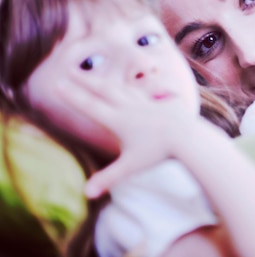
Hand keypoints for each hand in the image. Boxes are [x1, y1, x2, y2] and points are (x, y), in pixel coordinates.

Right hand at [55, 70, 200, 197]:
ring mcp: (145, 101)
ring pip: (121, 88)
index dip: (72, 96)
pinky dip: (138, 83)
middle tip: (71, 70)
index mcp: (118, 120)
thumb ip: (108, 178)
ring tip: (96, 76)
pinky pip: (145, 89)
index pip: (90, 106)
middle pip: (103, 91)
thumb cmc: (158, 152)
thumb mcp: (131, 166)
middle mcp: (129, 107)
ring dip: (106, 81)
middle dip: (85, 81)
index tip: (58, 84)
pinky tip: (138, 78)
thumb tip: (86, 194)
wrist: (187, 136)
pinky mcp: (159, 100)